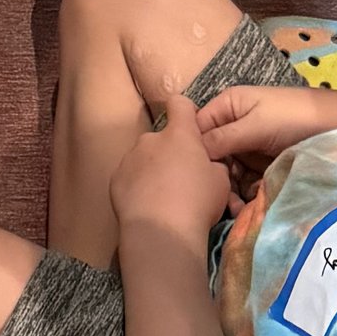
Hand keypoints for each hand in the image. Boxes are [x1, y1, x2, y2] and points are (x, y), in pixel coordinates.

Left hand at [110, 43, 228, 252]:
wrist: (161, 231)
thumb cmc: (197, 202)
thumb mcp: (221, 181)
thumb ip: (213, 163)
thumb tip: (205, 163)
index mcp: (179, 134)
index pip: (180, 104)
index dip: (186, 112)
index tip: (191, 129)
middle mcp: (151, 139)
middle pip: (162, 137)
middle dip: (170, 152)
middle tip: (181, 179)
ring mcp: (129, 158)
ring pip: (144, 157)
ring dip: (152, 169)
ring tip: (163, 197)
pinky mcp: (115, 179)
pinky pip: (129, 176)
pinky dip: (137, 186)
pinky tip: (146, 206)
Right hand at [198, 80, 336, 200]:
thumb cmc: (293, 118)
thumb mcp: (255, 125)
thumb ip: (222, 138)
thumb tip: (190, 150)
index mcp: (228, 106)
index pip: (198, 128)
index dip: (194, 150)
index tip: (195, 174)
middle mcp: (234, 125)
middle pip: (212, 153)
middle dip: (214, 175)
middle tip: (219, 198)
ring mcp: (249, 146)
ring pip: (227, 170)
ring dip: (229, 188)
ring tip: (234, 207)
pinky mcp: (262, 164)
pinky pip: (244, 179)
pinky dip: (244, 192)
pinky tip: (246, 205)